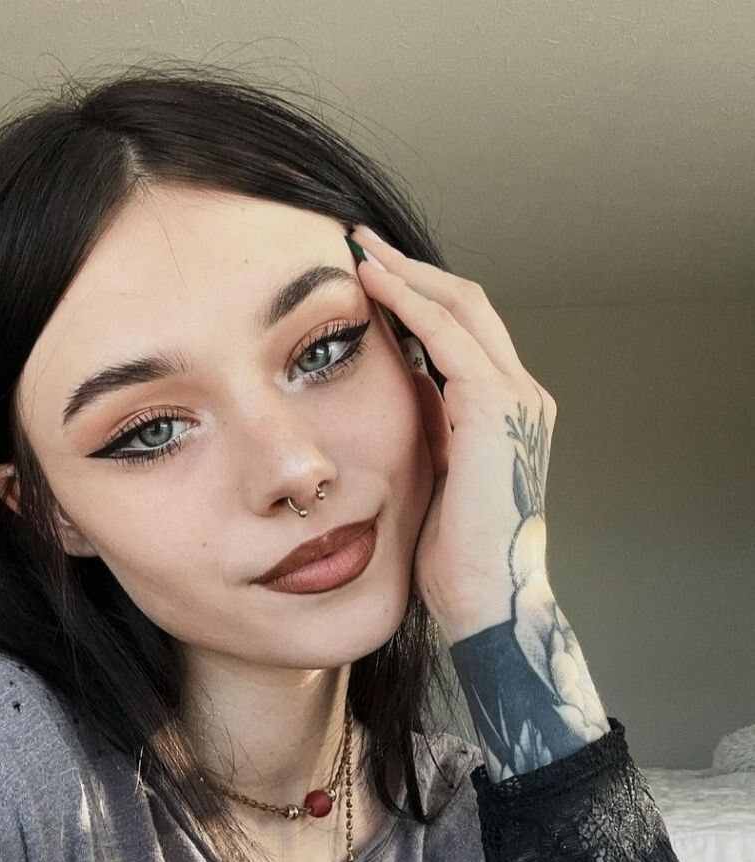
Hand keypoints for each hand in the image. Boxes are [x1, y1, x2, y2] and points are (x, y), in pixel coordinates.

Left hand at [348, 225, 556, 642]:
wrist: (485, 600)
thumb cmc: (454, 559)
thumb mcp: (437, 479)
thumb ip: (431, 430)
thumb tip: (405, 391)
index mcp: (507, 413)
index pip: (464, 332)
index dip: (417, 297)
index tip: (368, 276)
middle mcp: (522, 394)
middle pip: (467, 303)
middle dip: (411, 268)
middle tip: (358, 242)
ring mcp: (516, 396)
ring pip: (460, 305)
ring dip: (406, 273)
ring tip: (356, 249)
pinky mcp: (496, 406)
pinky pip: (448, 333)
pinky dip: (408, 301)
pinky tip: (368, 284)